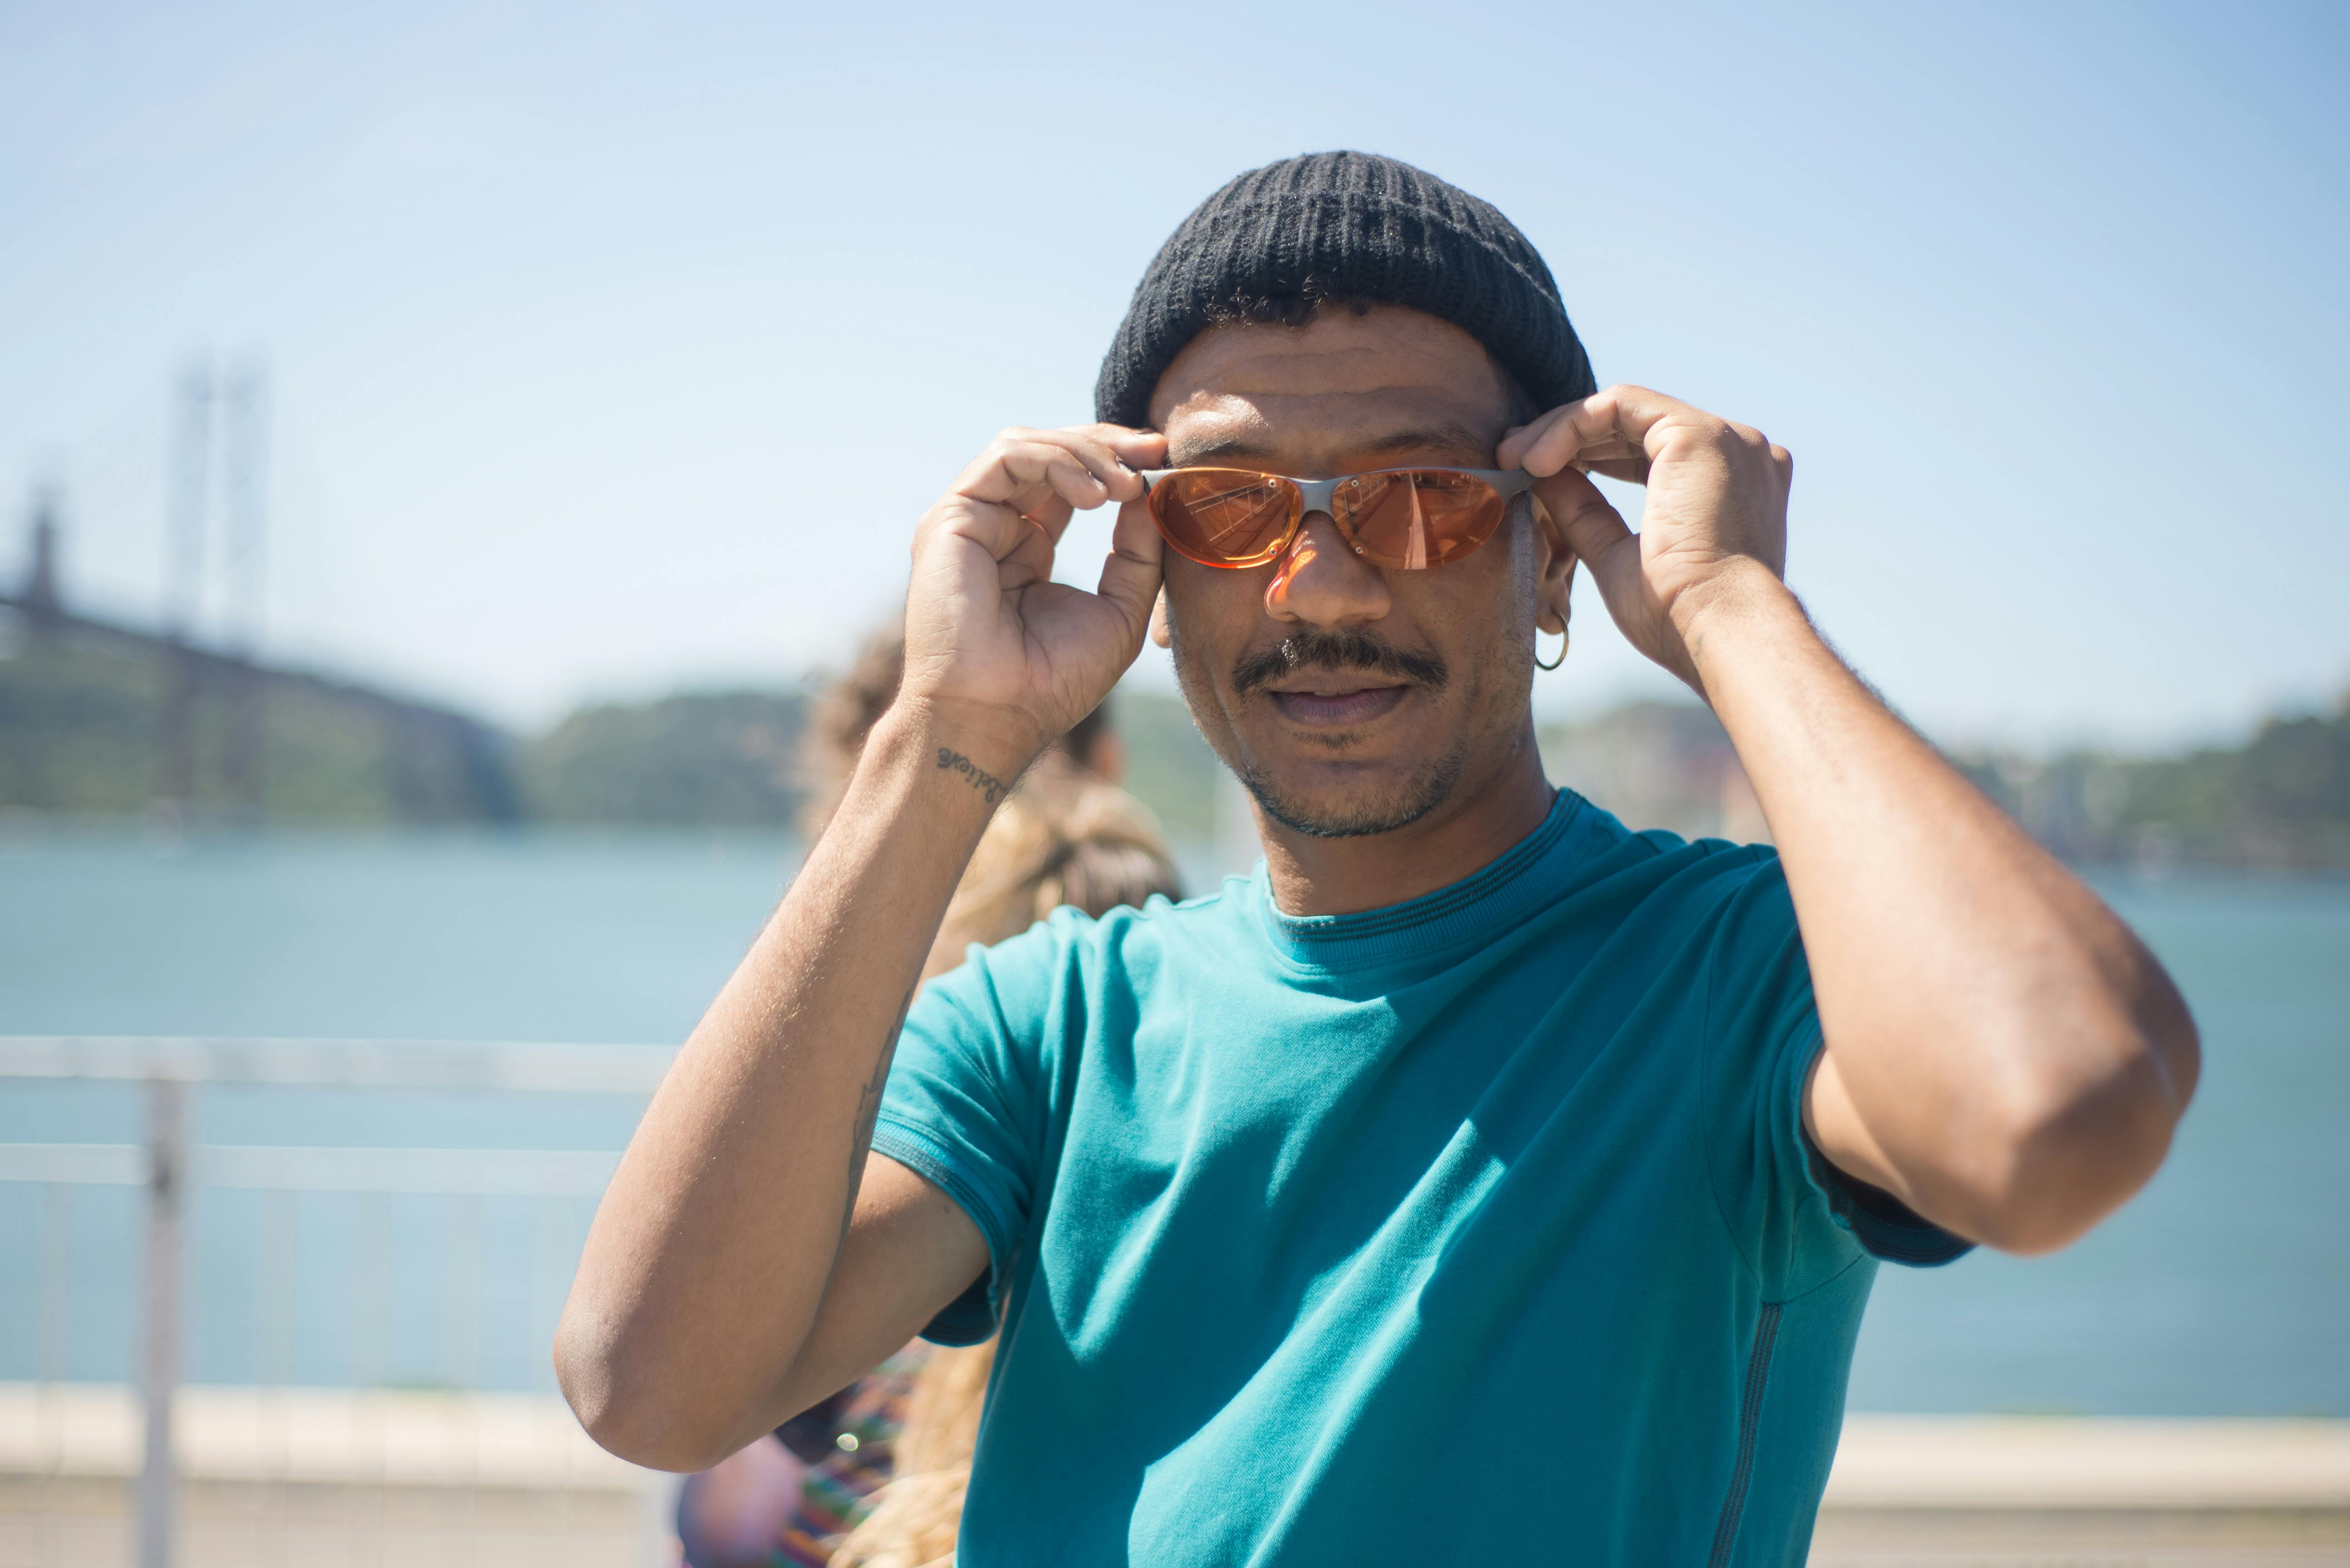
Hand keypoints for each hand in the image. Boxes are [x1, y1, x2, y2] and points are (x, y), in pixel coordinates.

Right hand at [900, 423, 1167, 765]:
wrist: (996, 716)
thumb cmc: (1053, 682)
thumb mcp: (1119, 610)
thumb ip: (1137, 552)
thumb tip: (1153, 491)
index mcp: (1027, 549)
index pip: (1070, 480)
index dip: (1116, 462)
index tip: (1164, 460)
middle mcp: (995, 528)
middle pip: (1051, 453)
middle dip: (1108, 444)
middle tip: (1155, 451)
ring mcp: (970, 520)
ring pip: (1029, 445)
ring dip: (1086, 452)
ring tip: (1126, 485)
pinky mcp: (952, 516)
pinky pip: (1008, 456)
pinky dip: (1057, 460)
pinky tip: (1095, 496)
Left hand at [1497, 386, 1792, 692]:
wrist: (1716, 632)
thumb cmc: (1676, 616)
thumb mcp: (1616, 555)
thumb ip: (1584, 511)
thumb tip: (1541, 476)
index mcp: (1729, 485)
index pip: (1646, 452)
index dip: (1586, 455)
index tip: (1530, 472)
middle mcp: (1735, 453)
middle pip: (1634, 425)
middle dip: (1565, 438)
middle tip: (1510, 457)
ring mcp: (1723, 438)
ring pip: (1623, 409)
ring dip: (1559, 430)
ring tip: (1513, 459)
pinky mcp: (1698, 433)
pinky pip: (1619, 405)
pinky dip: (1571, 425)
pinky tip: (1536, 461)